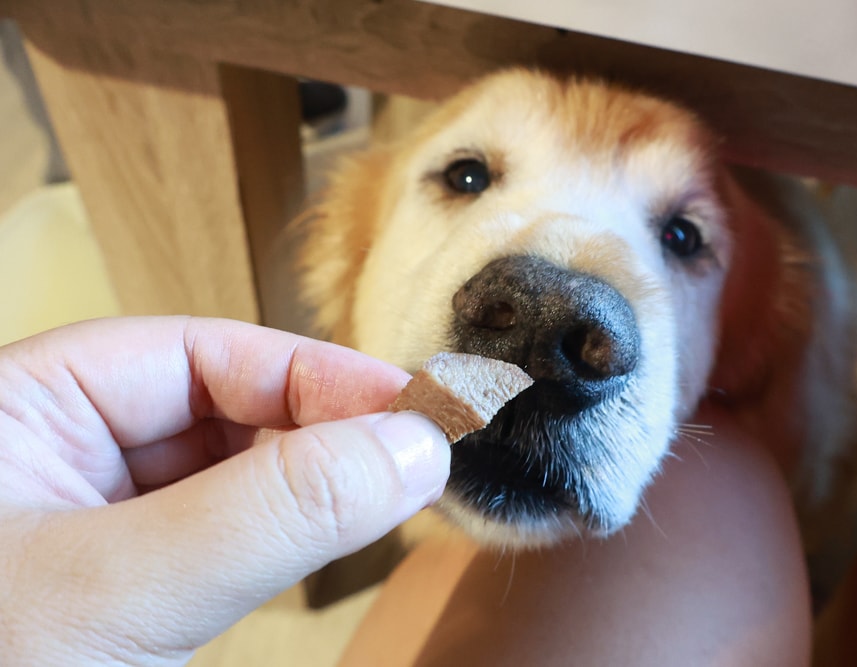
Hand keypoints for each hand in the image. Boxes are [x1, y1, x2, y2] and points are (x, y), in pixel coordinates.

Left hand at [0, 316, 449, 665]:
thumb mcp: (119, 591)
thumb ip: (271, 512)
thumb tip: (413, 448)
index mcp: (28, 402)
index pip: (200, 354)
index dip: (314, 375)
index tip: (410, 412)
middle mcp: (61, 446)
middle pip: (224, 406)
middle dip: (319, 432)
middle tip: (414, 462)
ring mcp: (94, 518)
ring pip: (231, 473)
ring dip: (307, 487)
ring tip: (382, 499)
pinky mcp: (124, 581)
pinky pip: (220, 535)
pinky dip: (279, 539)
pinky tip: (320, 543)